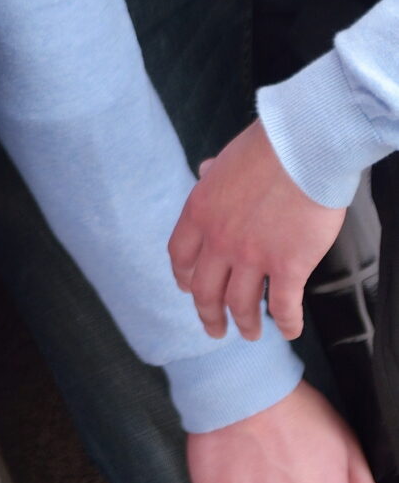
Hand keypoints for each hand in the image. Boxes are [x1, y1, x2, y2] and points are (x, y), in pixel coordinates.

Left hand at [170, 119, 345, 341]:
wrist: (302, 148)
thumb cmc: (269, 148)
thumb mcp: (226, 160)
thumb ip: (213, 174)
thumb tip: (204, 171)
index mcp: (199, 213)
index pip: (180, 256)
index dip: (184, 278)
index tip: (188, 290)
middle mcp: (219, 240)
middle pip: (205, 291)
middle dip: (208, 315)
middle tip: (214, 329)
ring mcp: (251, 256)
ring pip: (240, 304)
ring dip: (245, 324)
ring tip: (250, 334)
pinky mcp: (287, 267)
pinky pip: (282, 306)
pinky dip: (286, 323)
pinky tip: (289, 331)